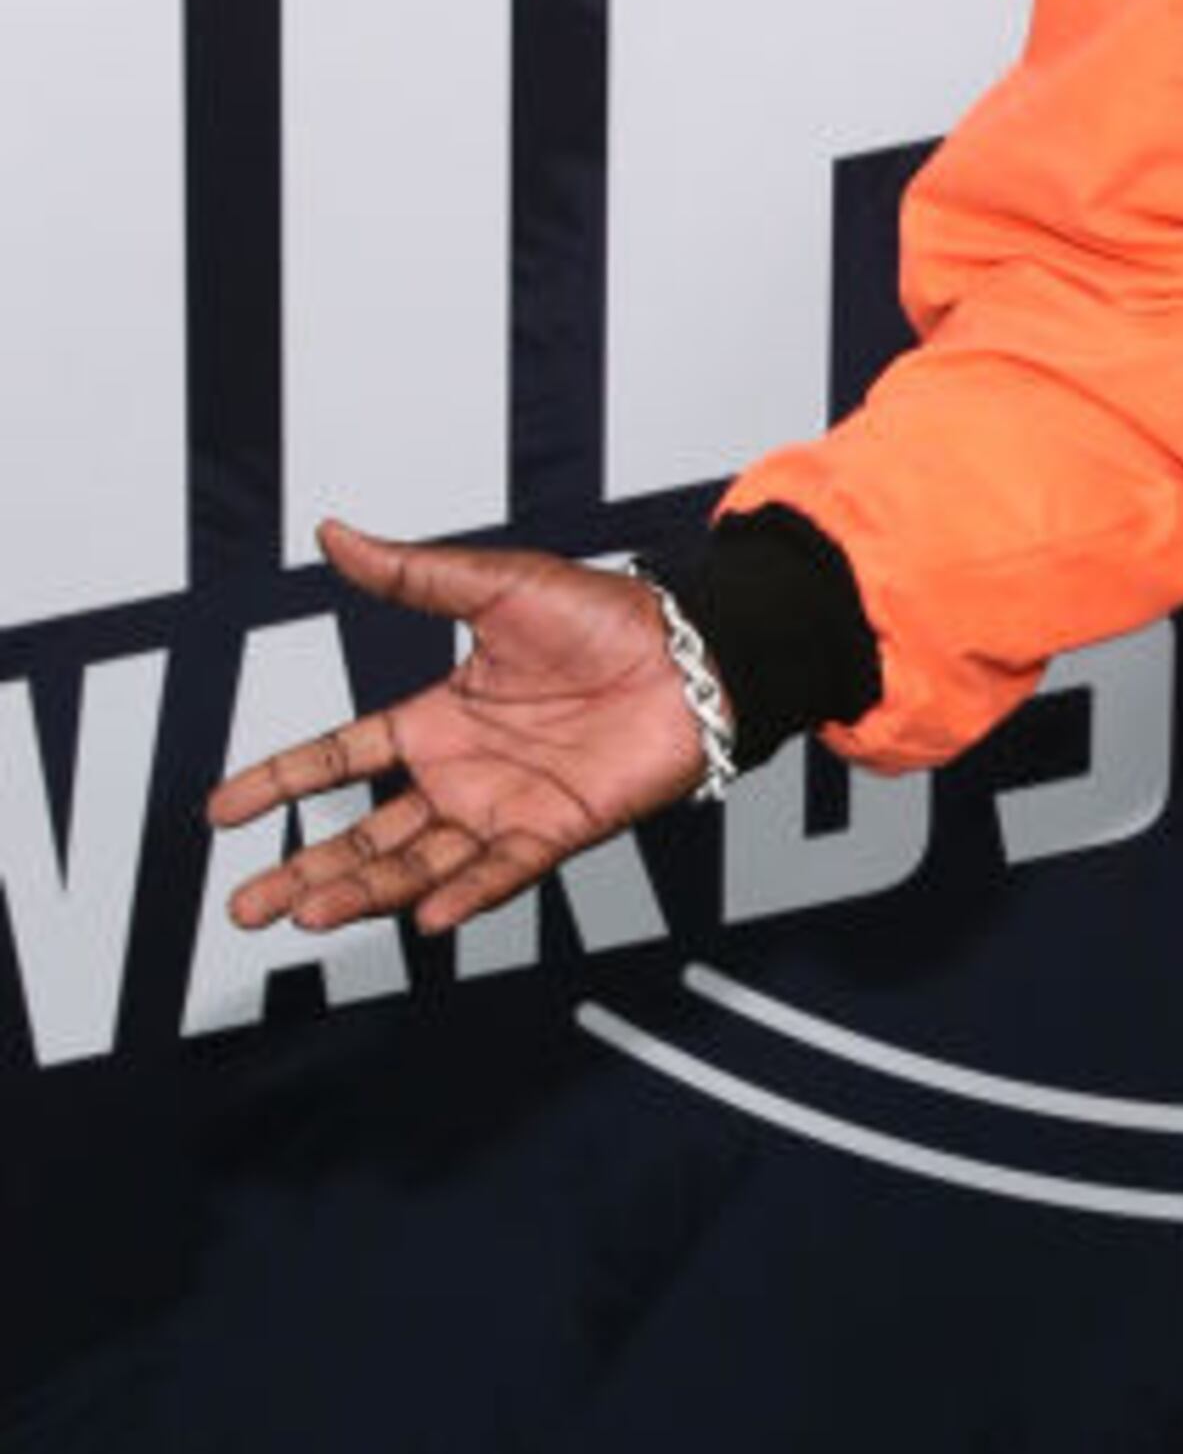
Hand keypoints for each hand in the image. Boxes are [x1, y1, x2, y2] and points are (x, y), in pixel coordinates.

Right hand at [206, 517, 710, 937]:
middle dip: (304, 873)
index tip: (220, 812)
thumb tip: (331, 533)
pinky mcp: (560, 829)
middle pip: (364, 835)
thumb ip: (408, 573)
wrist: (692, 652)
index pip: (337, 760)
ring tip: (308, 915)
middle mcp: (462, 775)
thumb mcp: (492, 585)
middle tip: (247, 909)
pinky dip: (467, 894)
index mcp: (435, 721)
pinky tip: (422, 920)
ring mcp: (507, 808)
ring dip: (364, 892)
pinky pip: (505, 871)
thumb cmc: (603, 616)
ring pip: (419, 864)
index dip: (279, 784)